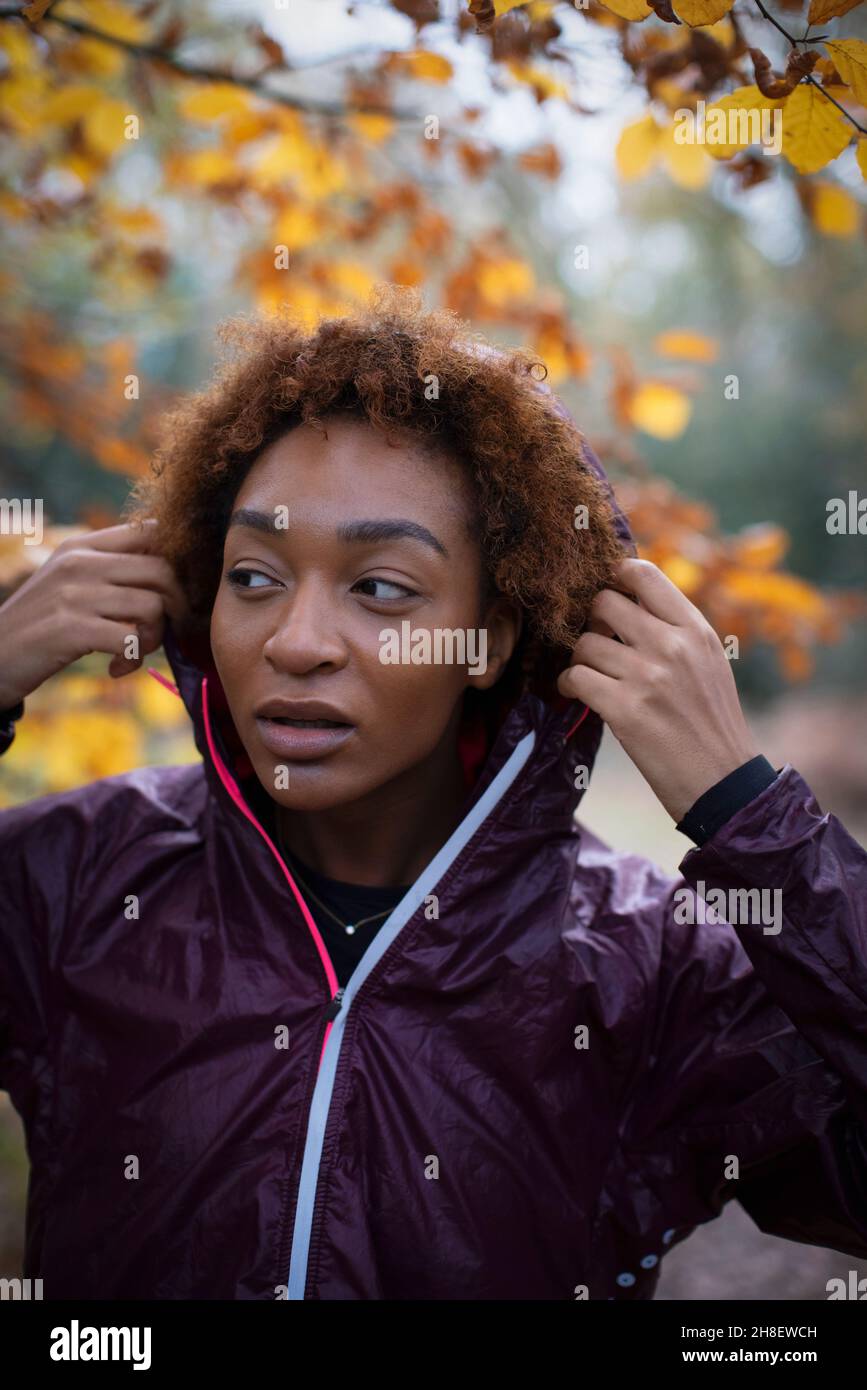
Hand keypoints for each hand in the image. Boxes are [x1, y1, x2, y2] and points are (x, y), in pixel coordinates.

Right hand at [0, 519, 186, 708]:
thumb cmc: (40, 623)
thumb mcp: (68, 581)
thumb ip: (109, 568)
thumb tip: (172, 571)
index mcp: (82, 546)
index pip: (151, 531)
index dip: (179, 563)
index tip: (177, 593)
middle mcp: (79, 563)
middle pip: (163, 571)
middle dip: (177, 606)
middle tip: (167, 631)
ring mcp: (74, 594)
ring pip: (152, 607)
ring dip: (154, 639)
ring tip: (134, 651)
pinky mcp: (71, 629)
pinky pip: (131, 640)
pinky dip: (132, 660)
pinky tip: (116, 667)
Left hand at [557, 557, 758, 822]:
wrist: (724, 782)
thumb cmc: (713, 724)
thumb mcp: (709, 664)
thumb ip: (675, 631)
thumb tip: (629, 603)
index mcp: (696, 630)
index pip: (645, 574)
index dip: (615, 576)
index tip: (607, 592)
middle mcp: (672, 645)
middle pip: (604, 602)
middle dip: (591, 620)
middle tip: (596, 640)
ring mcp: (647, 676)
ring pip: (584, 643)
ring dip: (579, 658)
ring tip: (588, 674)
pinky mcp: (624, 710)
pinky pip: (575, 677)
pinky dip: (568, 684)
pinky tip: (575, 692)